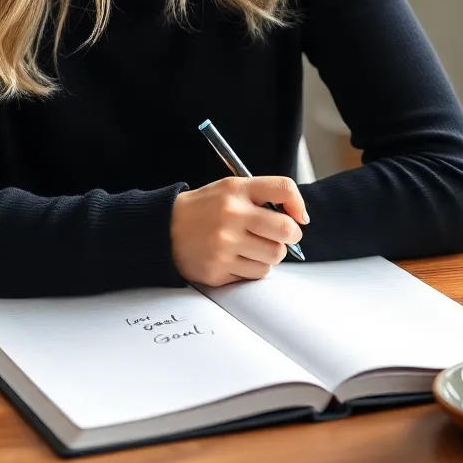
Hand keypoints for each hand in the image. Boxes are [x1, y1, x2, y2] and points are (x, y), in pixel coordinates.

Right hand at [170, 176, 308, 286]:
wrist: (164, 230)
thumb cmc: (203, 209)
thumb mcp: (229, 189)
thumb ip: (261, 196)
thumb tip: (298, 217)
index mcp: (236, 190)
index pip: (283, 189)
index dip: (298, 204)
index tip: (299, 216)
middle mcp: (231, 216)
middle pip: (285, 230)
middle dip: (291, 235)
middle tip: (284, 236)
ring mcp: (225, 245)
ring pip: (274, 256)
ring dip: (271, 254)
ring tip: (255, 247)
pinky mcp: (218, 270)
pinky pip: (256, 274)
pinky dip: (254, 268)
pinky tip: (239, 258)